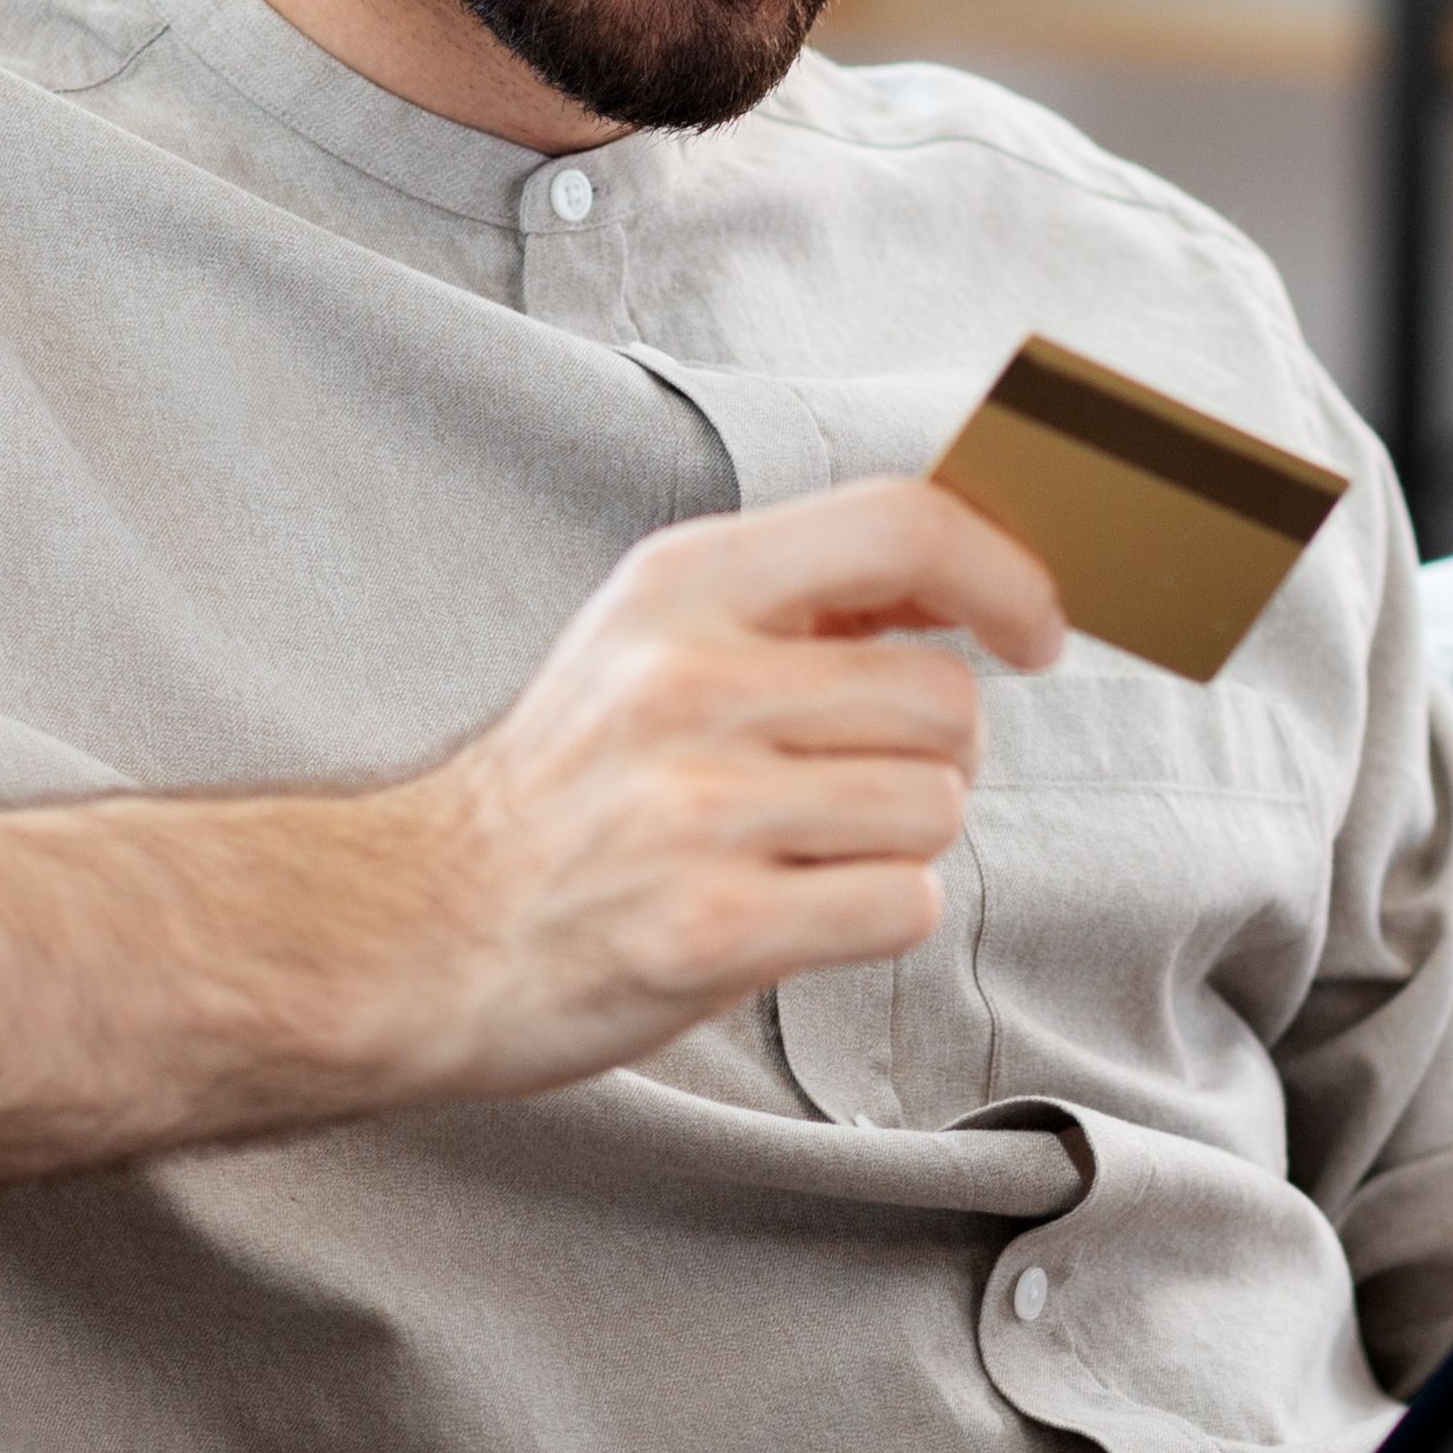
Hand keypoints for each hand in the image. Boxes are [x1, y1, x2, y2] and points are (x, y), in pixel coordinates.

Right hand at [354, 476, 1067, 1109]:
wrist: (418, 928)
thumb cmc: (562, 791)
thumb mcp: (650, 639)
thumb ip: (795, 599)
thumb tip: (966, 572)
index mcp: (682, 585)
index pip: (904, 524)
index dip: (1005, 576)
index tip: (1034, 630)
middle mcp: (688, 680)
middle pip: (945, 700)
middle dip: (933, 756)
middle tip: (850, 785)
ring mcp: (696, 807)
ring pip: (934, 809)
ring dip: (896, 845)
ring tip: (795, 852)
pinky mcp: (707, 927)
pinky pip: (900, 906)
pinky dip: (872, 918)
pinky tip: (789, 912)